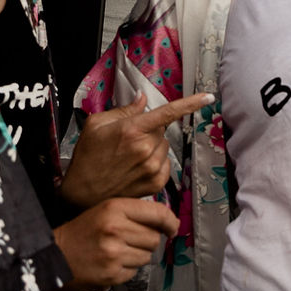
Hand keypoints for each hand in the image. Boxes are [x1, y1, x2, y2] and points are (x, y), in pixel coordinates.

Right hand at [54, 198, 179, 290]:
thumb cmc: (79, 233)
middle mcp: (115, 229)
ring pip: (147, 256)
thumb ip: (133, 213)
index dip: (170, 222)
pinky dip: (127, 269)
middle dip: (146, 240)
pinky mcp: (112, 274)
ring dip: (137, 255)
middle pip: (154, 237)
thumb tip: (167, 222)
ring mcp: (114, 253)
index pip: (157, 213)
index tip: (172, 227)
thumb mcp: (104, 211)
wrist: (53, 256)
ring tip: (116, 251)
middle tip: (126, 240)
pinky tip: (111, 263)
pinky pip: (135, 271)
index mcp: (114, 208)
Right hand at [60, 94, 210, 207]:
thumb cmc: (88, 157)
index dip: (190, 103)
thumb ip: (124, 110)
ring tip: (130, 157)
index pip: (168, 112)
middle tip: (128, 141)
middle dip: (149, 131)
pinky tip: (137, 168)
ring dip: (153, 148)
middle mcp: (146, 148)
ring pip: (165, 147)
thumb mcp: (97, 125)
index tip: (207, 97)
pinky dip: (155, 163)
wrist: (83, 192)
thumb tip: (142, 99)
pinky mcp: (156, 183)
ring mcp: (153, 167)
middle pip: (162, 130)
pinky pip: (166, 164)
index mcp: (132, 129)